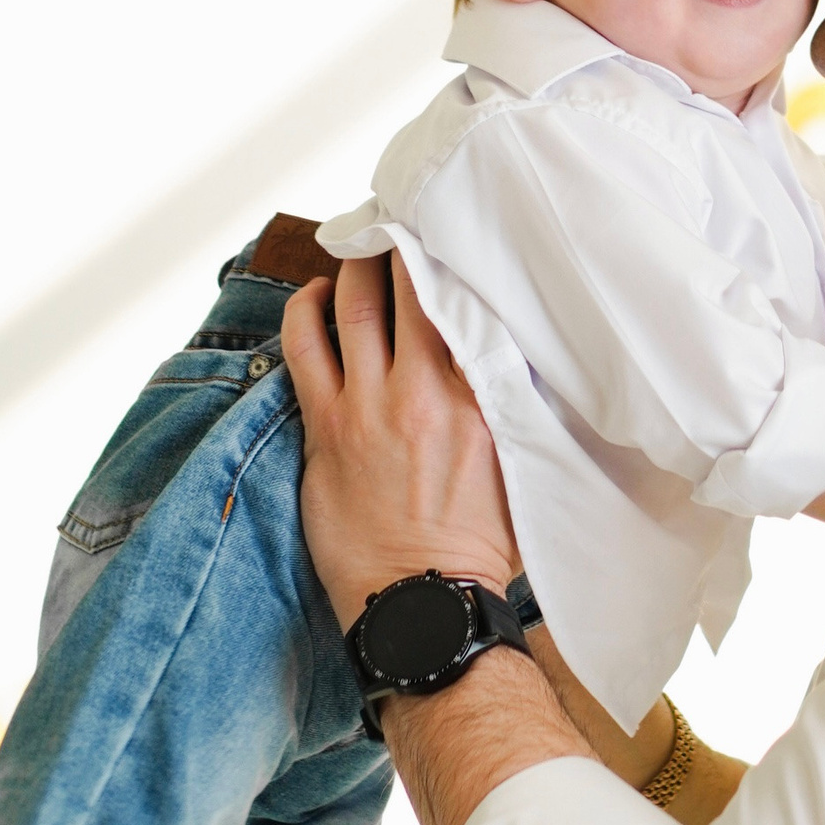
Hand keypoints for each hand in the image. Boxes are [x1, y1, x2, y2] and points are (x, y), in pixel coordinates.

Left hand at [282, 254, 517, 635]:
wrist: (425, 605)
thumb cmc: (479, 543)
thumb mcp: (519, 463)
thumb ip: (511, 405)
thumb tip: (514, 355)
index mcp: (480, 397)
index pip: (464, 302)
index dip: (451, 258)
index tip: (448, 229)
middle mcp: (424, 391)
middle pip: (407, 289)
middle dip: (400, 246)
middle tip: (397, 219)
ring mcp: (369, 407)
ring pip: (353, 307)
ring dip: (355, 268)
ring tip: (358, 248)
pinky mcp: (327, 428)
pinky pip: (305, 349)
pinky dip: (306, 312)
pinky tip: (314, 296)